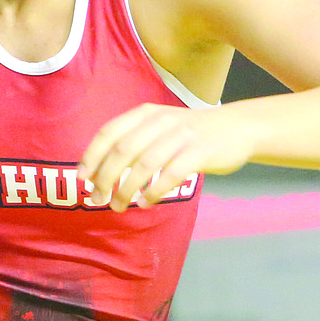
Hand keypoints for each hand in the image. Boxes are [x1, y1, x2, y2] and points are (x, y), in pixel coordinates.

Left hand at [78, 102, 255, 210]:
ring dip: (126, 190)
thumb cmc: (190, 134)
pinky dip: (153, 191)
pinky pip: (170, 175)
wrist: (237, 128)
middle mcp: (160, 121)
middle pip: (122, 151)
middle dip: (105, 178)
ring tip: (118, 206)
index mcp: (145, 114)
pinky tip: (145, 203)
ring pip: (144, 165)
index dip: (91, 156)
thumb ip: (132, 143)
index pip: (109, 132)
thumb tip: (98, 173)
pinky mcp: (199, 152)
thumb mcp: (159, 127)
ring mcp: (181, 136)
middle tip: (97, 200)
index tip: (81, 179)